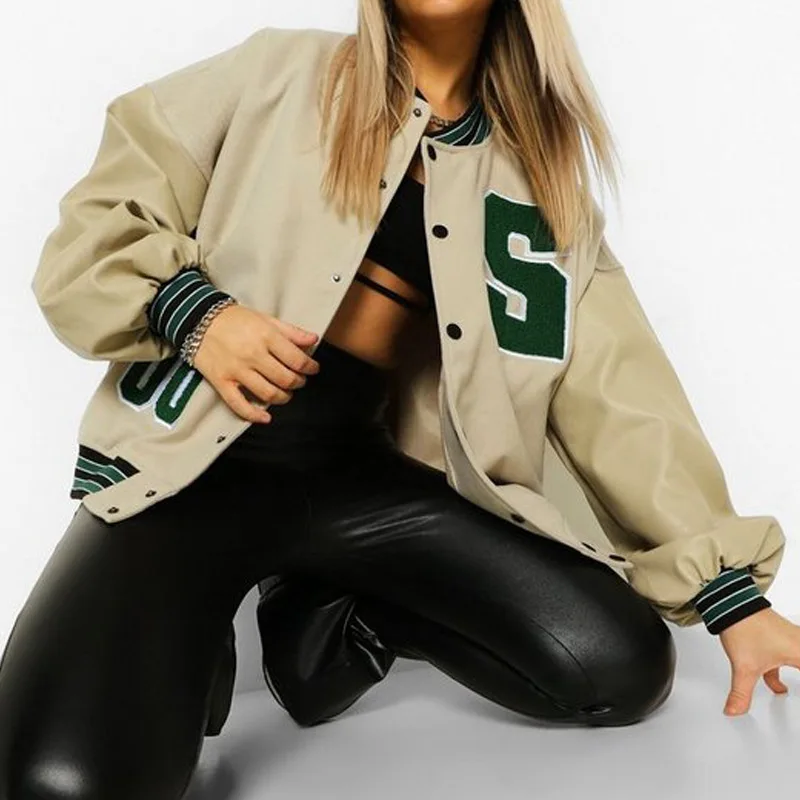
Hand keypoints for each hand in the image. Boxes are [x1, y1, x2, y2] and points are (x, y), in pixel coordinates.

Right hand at [191, 304, 320, 422]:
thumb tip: (314, 340)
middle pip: (286, 379)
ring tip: (286, 393)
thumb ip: (291, 331)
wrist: (198, 319)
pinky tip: (265, 417)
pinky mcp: (222, 382)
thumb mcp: (265, 319)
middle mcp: (253, 355)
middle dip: (298, 382)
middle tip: (299, 380)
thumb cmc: (235, 319)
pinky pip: (239, 405)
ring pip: (269, 394)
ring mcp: (237, 370)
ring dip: (284, 398)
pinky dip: (254, 415)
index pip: (297, 360)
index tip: (313, 369)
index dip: (310, 367)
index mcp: (266, 337)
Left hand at [717, 607, 798, 715]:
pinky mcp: (780, 638)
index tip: (793, 694)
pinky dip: (784, 675)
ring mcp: (791, 640)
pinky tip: (779, 688)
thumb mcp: (745, 667)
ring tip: (785, 690)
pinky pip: (791, 659)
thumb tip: (734, 710)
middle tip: (791, 693)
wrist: (730, 603)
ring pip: (799, 661)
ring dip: (796, 675)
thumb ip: (741, 693)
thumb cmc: (744, 626)